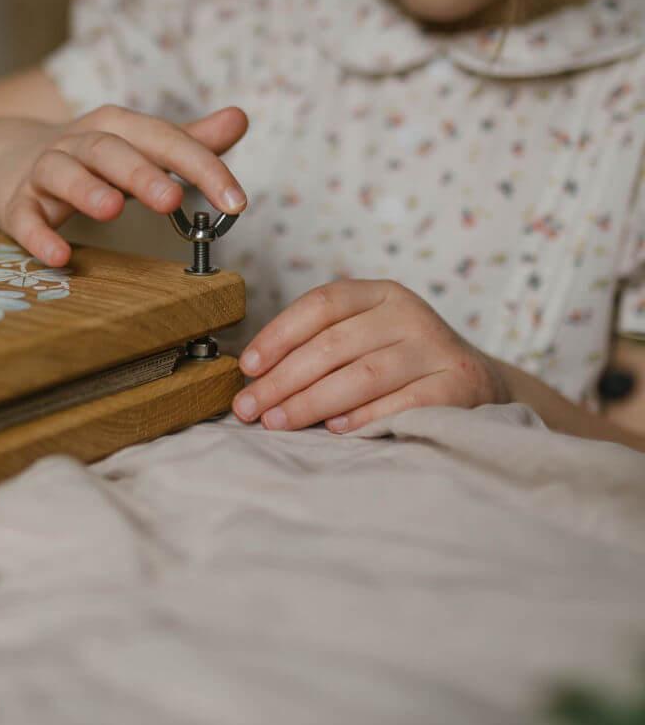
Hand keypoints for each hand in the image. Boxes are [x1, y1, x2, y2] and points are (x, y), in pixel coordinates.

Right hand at [0, 104, 248, 266]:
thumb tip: (239, 118)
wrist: (8, 159)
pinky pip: (24, 218)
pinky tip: (59, 255)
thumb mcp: (138, 144)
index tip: (235, 201)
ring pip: (61, 172)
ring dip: (85, 189)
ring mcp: (43, 172)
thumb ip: (188, 140)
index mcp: (116, 127)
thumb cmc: (91, 158)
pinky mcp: (16, 204)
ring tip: (112, 210)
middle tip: (173, 199)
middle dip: (140, 172)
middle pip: (109, 149)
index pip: (162, 139)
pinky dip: (38, 235)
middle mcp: (78, 143)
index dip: (201, 166)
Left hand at [232, 279, 510, 431]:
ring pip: (362, 375)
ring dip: (312, 402)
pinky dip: (364, 418)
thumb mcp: (366, 336)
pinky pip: (402, 404)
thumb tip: (255, 377)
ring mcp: (436, 349)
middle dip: (283, 379)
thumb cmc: (401, 362)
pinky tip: (334, 430)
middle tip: (249, 408)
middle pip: (334, 344)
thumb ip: (319, 346)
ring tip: (277, 421)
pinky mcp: (457, 386)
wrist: (478, 384)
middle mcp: (410, 314)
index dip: (278, 334)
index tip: (247, 367)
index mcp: (381, 294)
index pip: (322, 304)